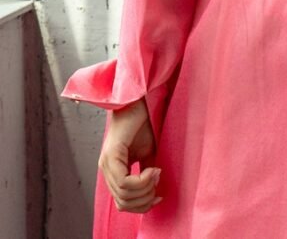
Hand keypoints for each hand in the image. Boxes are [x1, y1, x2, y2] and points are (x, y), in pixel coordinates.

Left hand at [97, 97, 162, 213]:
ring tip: (157, 173)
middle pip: (123, 203)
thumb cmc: (143, 122)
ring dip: (145, 189)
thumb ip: (146, 173)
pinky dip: (142, 181)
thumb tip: (155, 193)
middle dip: (145, 199)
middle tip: (159, 182)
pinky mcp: (112, 155)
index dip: (142, 205)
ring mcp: (107, 163)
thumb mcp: (148, 153)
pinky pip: (125, 182)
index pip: (123, 203)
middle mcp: (106, 169)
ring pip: (124, 195)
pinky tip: (153, 169)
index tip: (159, 196)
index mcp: (113, 170)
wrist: (140, 100)